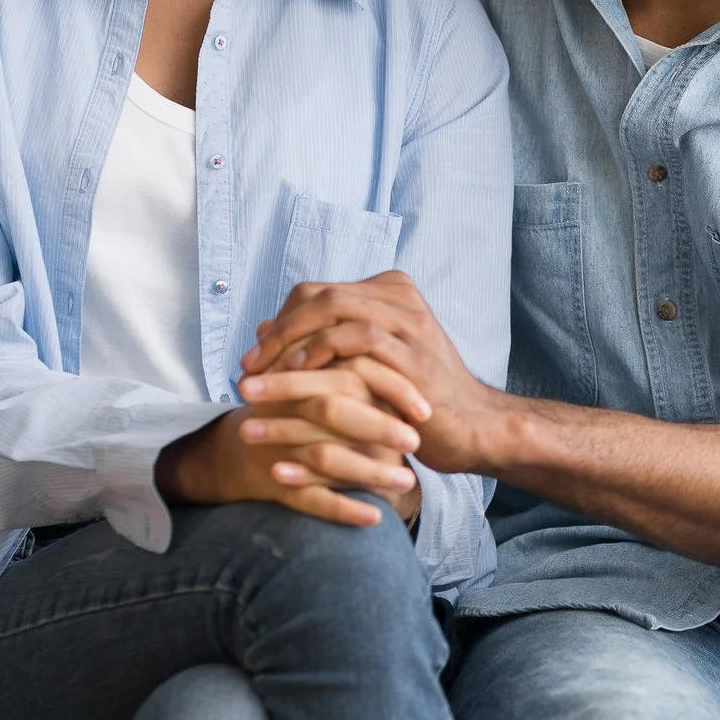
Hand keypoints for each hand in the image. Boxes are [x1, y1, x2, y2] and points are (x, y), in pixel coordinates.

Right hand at [158, 360, 426, 526]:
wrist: (239, 447)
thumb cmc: (297, 409)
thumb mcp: (318, 381)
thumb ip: (357, 371)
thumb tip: (421, 380)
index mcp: (304, 377)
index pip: (349, 374)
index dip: (389, 390)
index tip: (424, 409)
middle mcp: (286, 410)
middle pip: (332, 412)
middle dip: (378, 428)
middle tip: (416, 442)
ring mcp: (276, 448)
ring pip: (323, 458)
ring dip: (368, 471)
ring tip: (409, 482)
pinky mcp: (272, 484)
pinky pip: (308, 499)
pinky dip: (342, 509)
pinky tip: (375, 518)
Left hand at [241, 271, 504, 474]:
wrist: (472, 426)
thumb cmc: (415, 400)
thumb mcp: (367, 365)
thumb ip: (325, 344)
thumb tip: (264, 329)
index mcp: (390, 294)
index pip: (317, 293)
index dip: (279, 322)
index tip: (254, 357)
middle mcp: (400, 299)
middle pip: (320, 296)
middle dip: (276, 332)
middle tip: (246, 367)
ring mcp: (408, 323)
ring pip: (333, 311)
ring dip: (288, 343)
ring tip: (259, 376)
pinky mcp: (412, 353)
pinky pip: (356, 340)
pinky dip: (320, 351)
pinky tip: (297, 373)